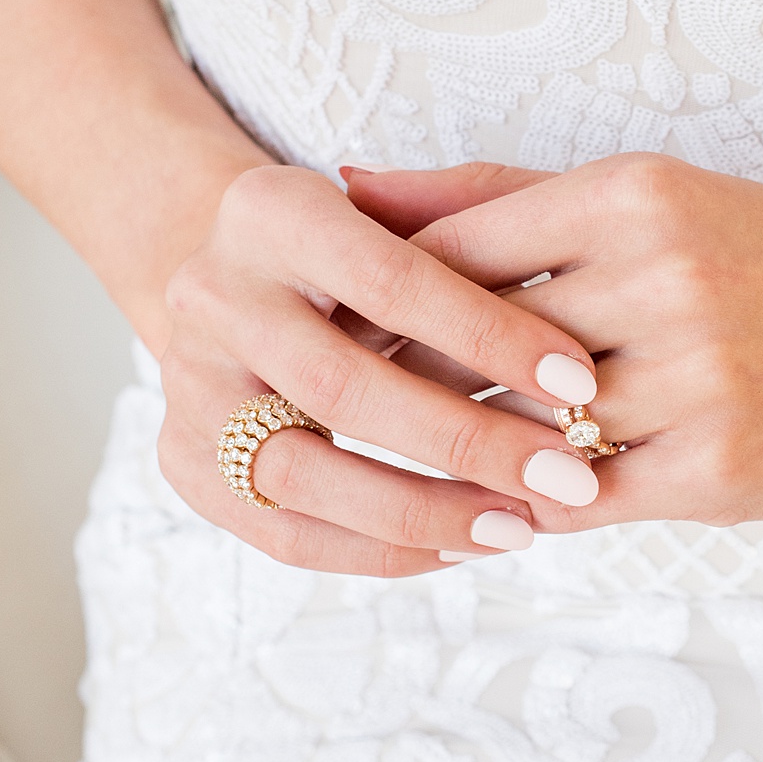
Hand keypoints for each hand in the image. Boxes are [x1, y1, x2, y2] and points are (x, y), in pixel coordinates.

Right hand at [157, 163, 611, 573]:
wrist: (252, 283)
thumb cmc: (367, 247)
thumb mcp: (413, 213)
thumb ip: (472, 226)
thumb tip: (546, 284)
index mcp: (269, 210)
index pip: (388, 278)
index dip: (488, 334)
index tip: (579, 383)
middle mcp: (210, 293)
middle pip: (339, 385)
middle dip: (465, 439)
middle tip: (566, 476)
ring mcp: (185, 384)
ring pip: (302, 473)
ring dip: (423, 509)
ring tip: (519, 528)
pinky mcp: (183, 462)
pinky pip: (284, 533)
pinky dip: (379, 551)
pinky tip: (460, 547)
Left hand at [343, 155, 762, 526]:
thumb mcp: (644, 200)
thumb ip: (492, 199)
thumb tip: (347, 184)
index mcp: (633, 195)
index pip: (454, 254)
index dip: (377, 304)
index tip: (332, 333)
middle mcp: (662, 278)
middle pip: (472, 346)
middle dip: (403, 386)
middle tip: (340, 413)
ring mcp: (694, 377)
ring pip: (523, 431)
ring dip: (464, 454)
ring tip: (421, 461)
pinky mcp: (718, 467)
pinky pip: (581, 499)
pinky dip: (531, 503)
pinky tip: (508, 500)